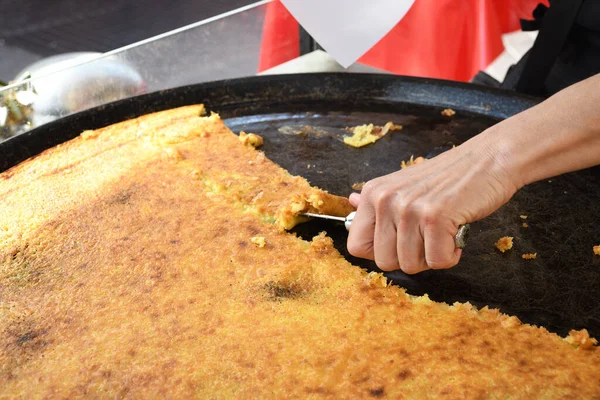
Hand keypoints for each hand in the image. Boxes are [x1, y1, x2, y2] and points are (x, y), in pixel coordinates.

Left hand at [346, 128, 519, 273]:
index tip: (401, 243)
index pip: (356, 247)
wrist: (489, 159)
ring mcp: (408, 208)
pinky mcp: (435, 217)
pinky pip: (437, 262)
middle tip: (429, 238)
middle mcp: (385, 200)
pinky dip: (451, 256)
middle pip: (384, 262)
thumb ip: (378, 201)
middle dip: (410, 258)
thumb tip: (352, 203)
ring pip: (410, 265)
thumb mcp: (404, 185)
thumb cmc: (448, 177)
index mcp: (373, 193)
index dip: (380, 253)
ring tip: (443, 233)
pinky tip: (456, 235)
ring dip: (432, 257)